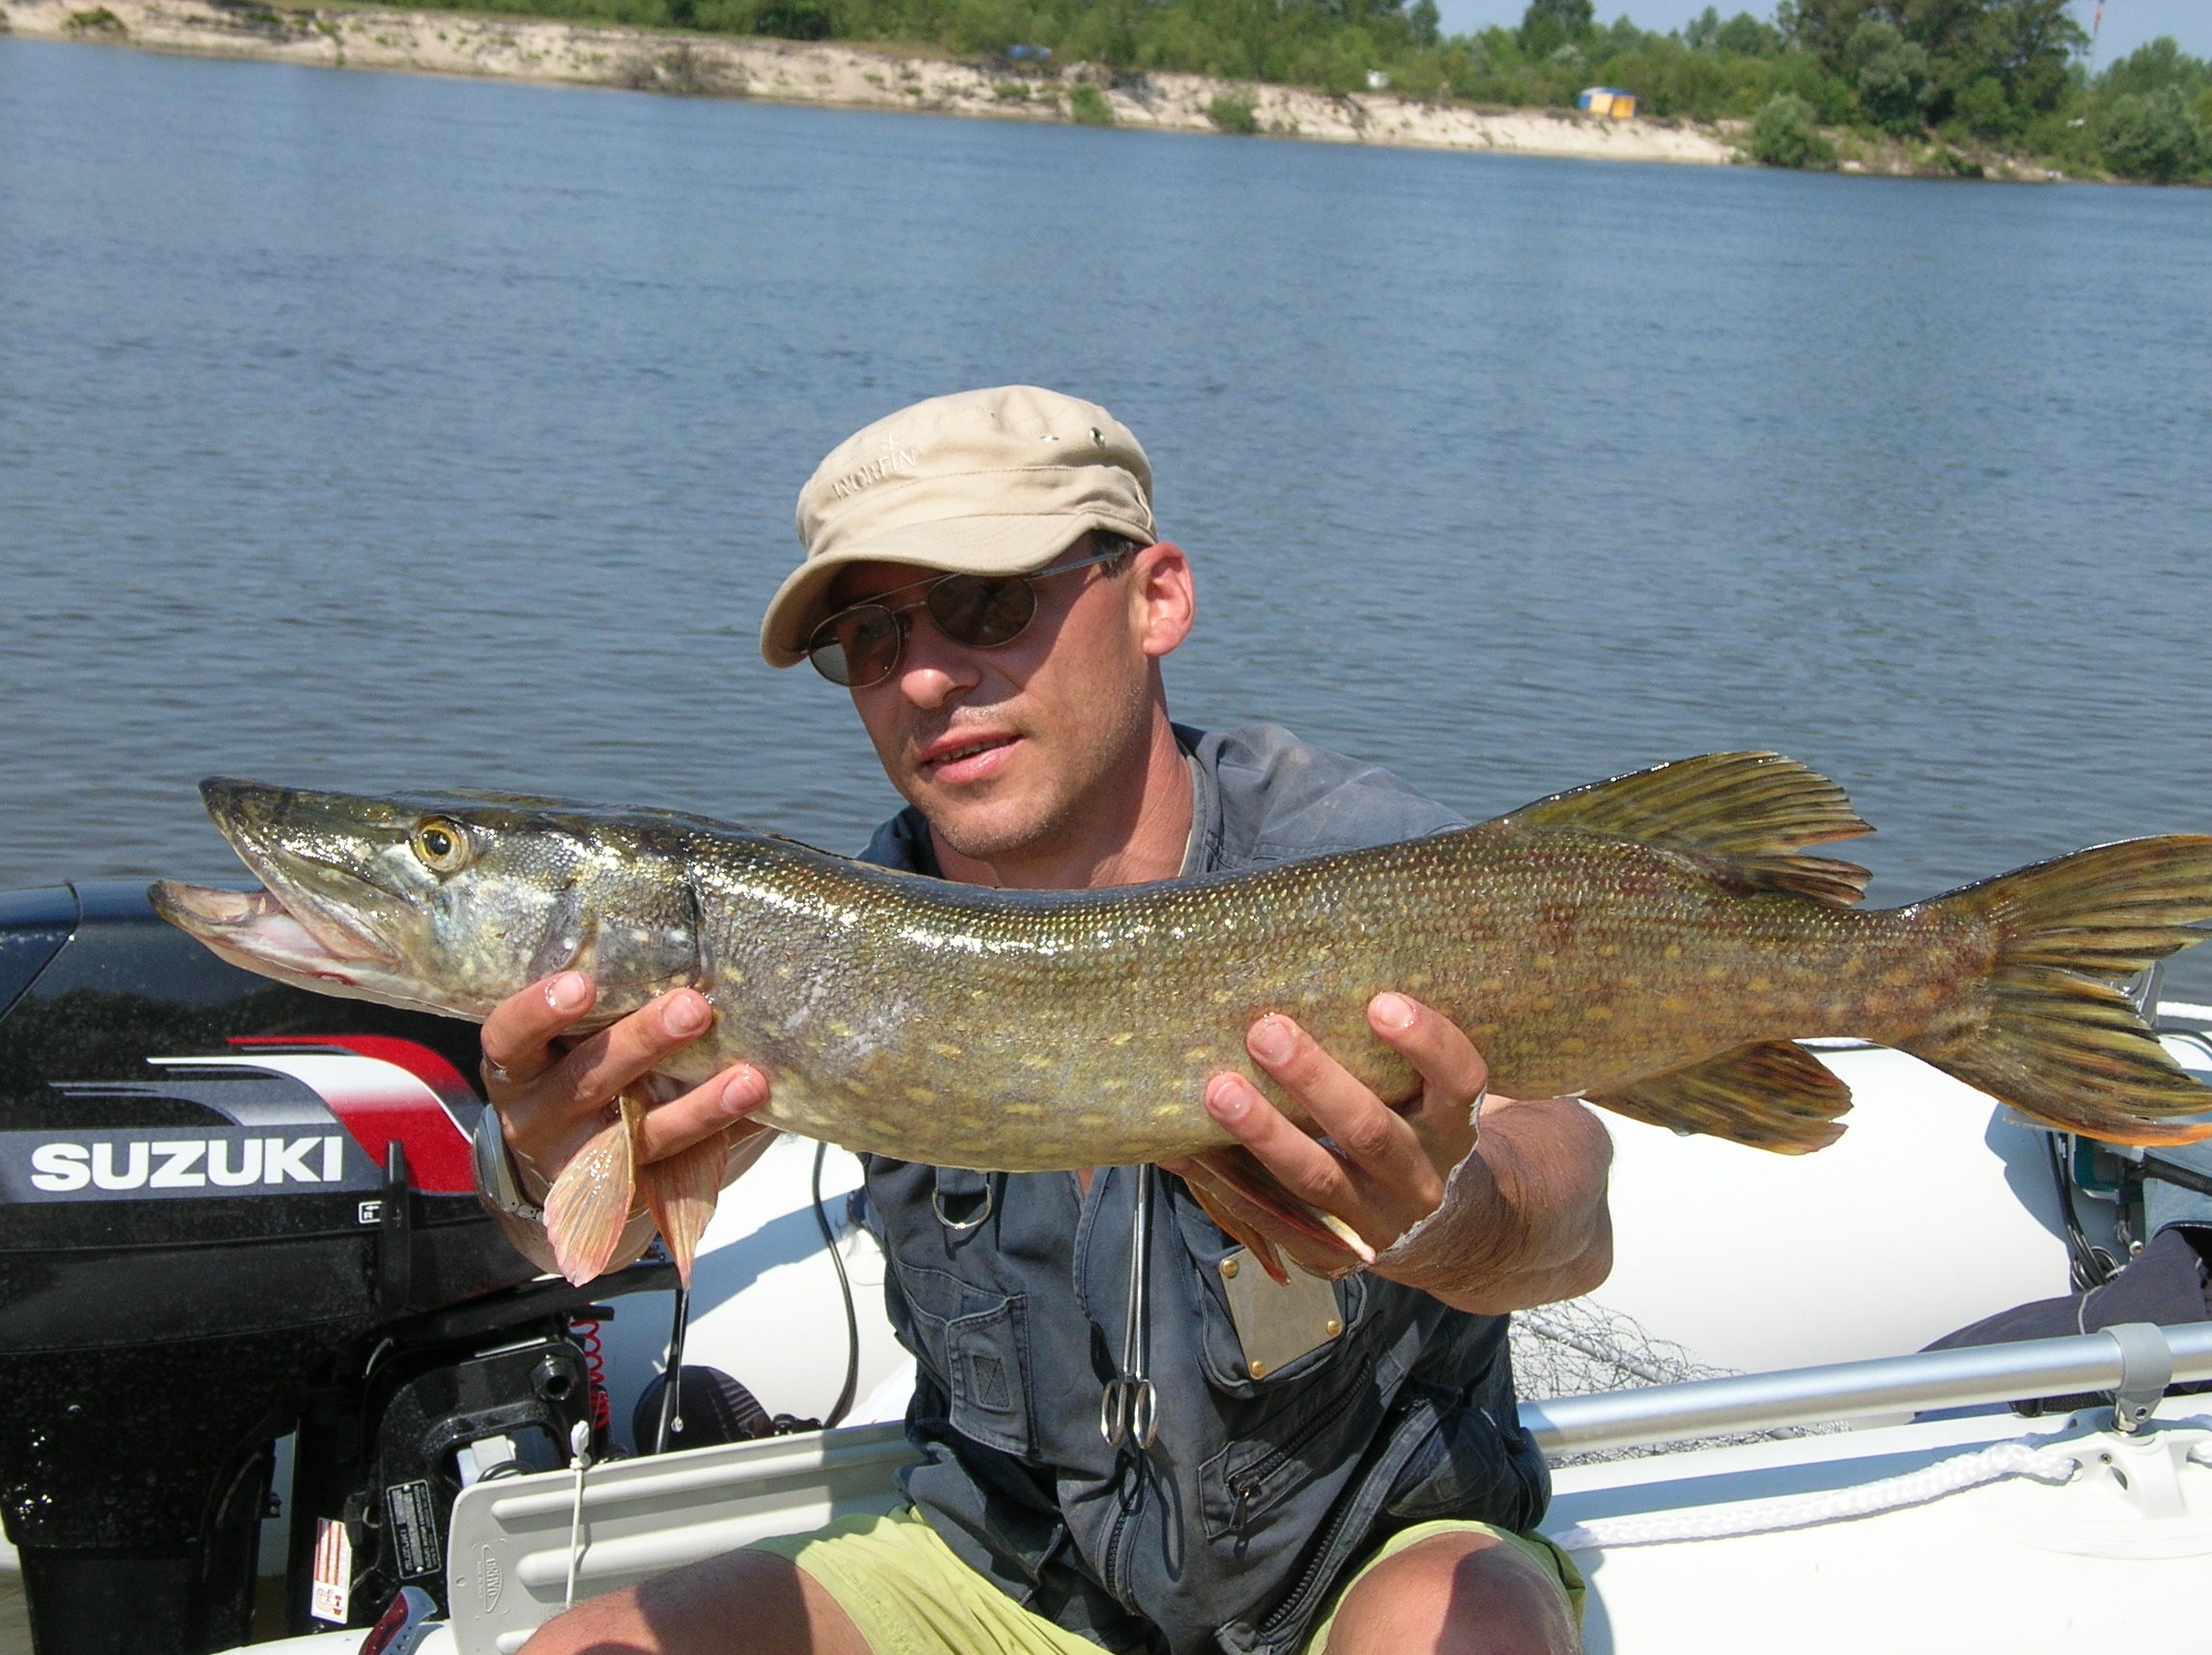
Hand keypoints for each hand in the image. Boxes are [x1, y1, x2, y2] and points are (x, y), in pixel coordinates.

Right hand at [478, 971, 768, 1197]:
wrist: (558, 1164)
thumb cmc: (569, 1066)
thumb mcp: (557, 1038)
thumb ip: (597, 999)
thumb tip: (682, 928)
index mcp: (517, 1067)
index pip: (509, 1036)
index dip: (538, 1012)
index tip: (581, 984)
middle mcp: (542, 1117)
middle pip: (586, 1082)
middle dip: (641, 1044)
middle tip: (692, 1007)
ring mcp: (587, 1159)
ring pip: (643, 1136)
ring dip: (700, 1107)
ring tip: (749, 1079)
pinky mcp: (633, 1190)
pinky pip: (684, 1166)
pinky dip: (727, 1138)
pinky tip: (766, 1113)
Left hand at [1163, 993, 1485, 1281]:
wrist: (1439, 1231)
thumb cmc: (1412, 1130)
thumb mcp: (1425, 1096)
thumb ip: (1387, 1054)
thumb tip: (1304, 971)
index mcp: (1452, 1127)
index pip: (1460, 1082)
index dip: (1427, 1044)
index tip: (1381, 1003)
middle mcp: (1421, 1177)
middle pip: (1370, 1132)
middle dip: (1315, 1081)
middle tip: (1266, 1032)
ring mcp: (1376, 1221)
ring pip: (1319, 1179)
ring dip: (1265, 1134)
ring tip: (1220, 1092)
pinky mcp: (1331, 1252)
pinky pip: (1275, 1218)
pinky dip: (1226, 1184)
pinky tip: (1184, 1149)